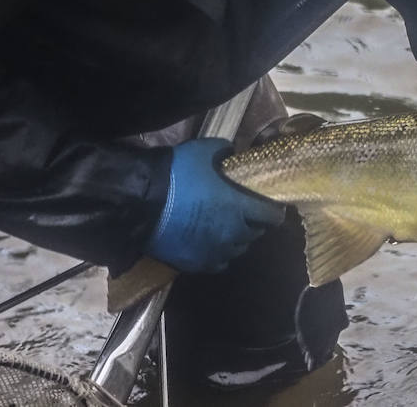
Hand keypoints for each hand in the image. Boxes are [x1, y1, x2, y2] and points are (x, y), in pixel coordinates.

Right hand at [145, 138, 284, 272]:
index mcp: (239, 207)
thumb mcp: (204, 151)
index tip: (271, 205)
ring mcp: (214, 252)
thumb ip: (224, 151)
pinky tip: (211, 244)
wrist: (143, 202)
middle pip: (254, 234)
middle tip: (245, 212)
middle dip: (253, 223)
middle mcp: (232, 234)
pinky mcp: (196, 264)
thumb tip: (231, 152)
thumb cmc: (178, 174)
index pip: (271, 216)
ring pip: (236, 249)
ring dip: (236, 239)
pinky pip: (217, 263)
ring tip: (227, 228)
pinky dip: (218, 254)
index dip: (274, 210)